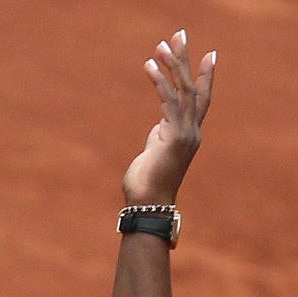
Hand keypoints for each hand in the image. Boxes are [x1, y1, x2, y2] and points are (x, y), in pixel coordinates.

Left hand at [122, 30, 215, 205]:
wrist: (147, 204)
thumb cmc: (145, 183)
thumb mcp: (154, 153)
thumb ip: (159, 136)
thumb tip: (158, 126)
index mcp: (187, 134)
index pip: (200, 99)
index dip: (204, 77)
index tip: (209, 54)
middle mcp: (191, 131)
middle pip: (194, 88)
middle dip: (187, 60)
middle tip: (180, 34)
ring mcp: (185, 133)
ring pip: (183, 90)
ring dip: (172, 65)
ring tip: (162, 44)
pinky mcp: (173, 136)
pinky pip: (168, 101)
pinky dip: (160, 81)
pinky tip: (151, 66)